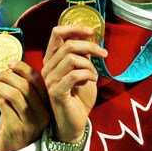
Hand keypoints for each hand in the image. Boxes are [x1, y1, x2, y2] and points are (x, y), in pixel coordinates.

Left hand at [0, 61, 49, 150]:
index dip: (23, 68)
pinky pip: (4, 106)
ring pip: (14, 95)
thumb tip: (9, 68)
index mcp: (47, 104)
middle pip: (25, 86)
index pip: (38, 80)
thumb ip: (24, 90)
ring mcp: (30, 122)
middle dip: (8, 76)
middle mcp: (42, 113)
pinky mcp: (16, 129)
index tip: (9, 62)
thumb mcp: (27, 106)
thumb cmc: (19, 123)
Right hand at [41, 25, 106, 150]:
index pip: (56, 34)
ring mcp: (50, 80)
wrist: (75, 122)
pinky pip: (74, 75)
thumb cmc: (79, 97)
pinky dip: (88, 75)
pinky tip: (92, 81)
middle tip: (104, 54)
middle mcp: (47, 67)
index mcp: (52, 59)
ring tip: (94, 75)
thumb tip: (90, 37)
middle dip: (90, 46)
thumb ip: (83, 55)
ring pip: (71, 59)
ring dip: (89, 65)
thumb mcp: (83, 71)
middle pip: (68, 45)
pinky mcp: (56, 92)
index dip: (74, 28)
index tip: (91, 31)